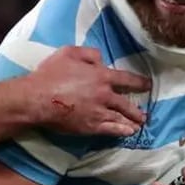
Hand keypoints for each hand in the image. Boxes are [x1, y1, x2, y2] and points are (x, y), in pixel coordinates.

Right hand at [30, 46, 149, 136]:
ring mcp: (99, 112)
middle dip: (137, 109)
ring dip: (132, 121)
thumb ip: (89, 53)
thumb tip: (102, 59)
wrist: (37, 98)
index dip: (139, 82)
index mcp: (101, 76)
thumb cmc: (50, 73)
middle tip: (145, 114)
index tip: (147, 85)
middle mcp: (104, 95)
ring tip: (139, 125)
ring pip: (121, 118)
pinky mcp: (91, 126)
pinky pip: (111, 130)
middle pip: (126, 103)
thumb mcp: (69, 52)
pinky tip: (128, 132)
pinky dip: (121, 131)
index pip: (126, 79)